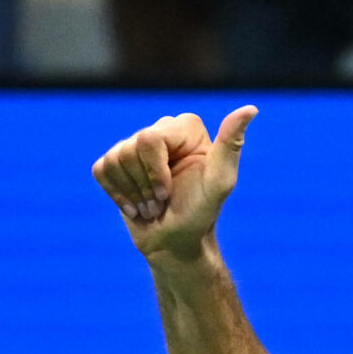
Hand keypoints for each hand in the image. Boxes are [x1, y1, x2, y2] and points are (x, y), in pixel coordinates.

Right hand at [92, 107, 255, 261]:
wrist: (176, 244)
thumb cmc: (201, 214)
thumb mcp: (220, 182)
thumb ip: (231, 144)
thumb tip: (251, 109)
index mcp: (186, 128)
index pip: (150, 138)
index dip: (156, 171)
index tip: (171, 191)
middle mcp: (161, 130)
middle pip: (131, 148)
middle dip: (145, 185)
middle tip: (162, 201)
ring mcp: (135, 147)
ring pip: (115, 160)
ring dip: (133, 193)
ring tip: (152, 206)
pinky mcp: (116, 163)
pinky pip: (101, 169)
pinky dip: (117, 194)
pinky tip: (135, 207)